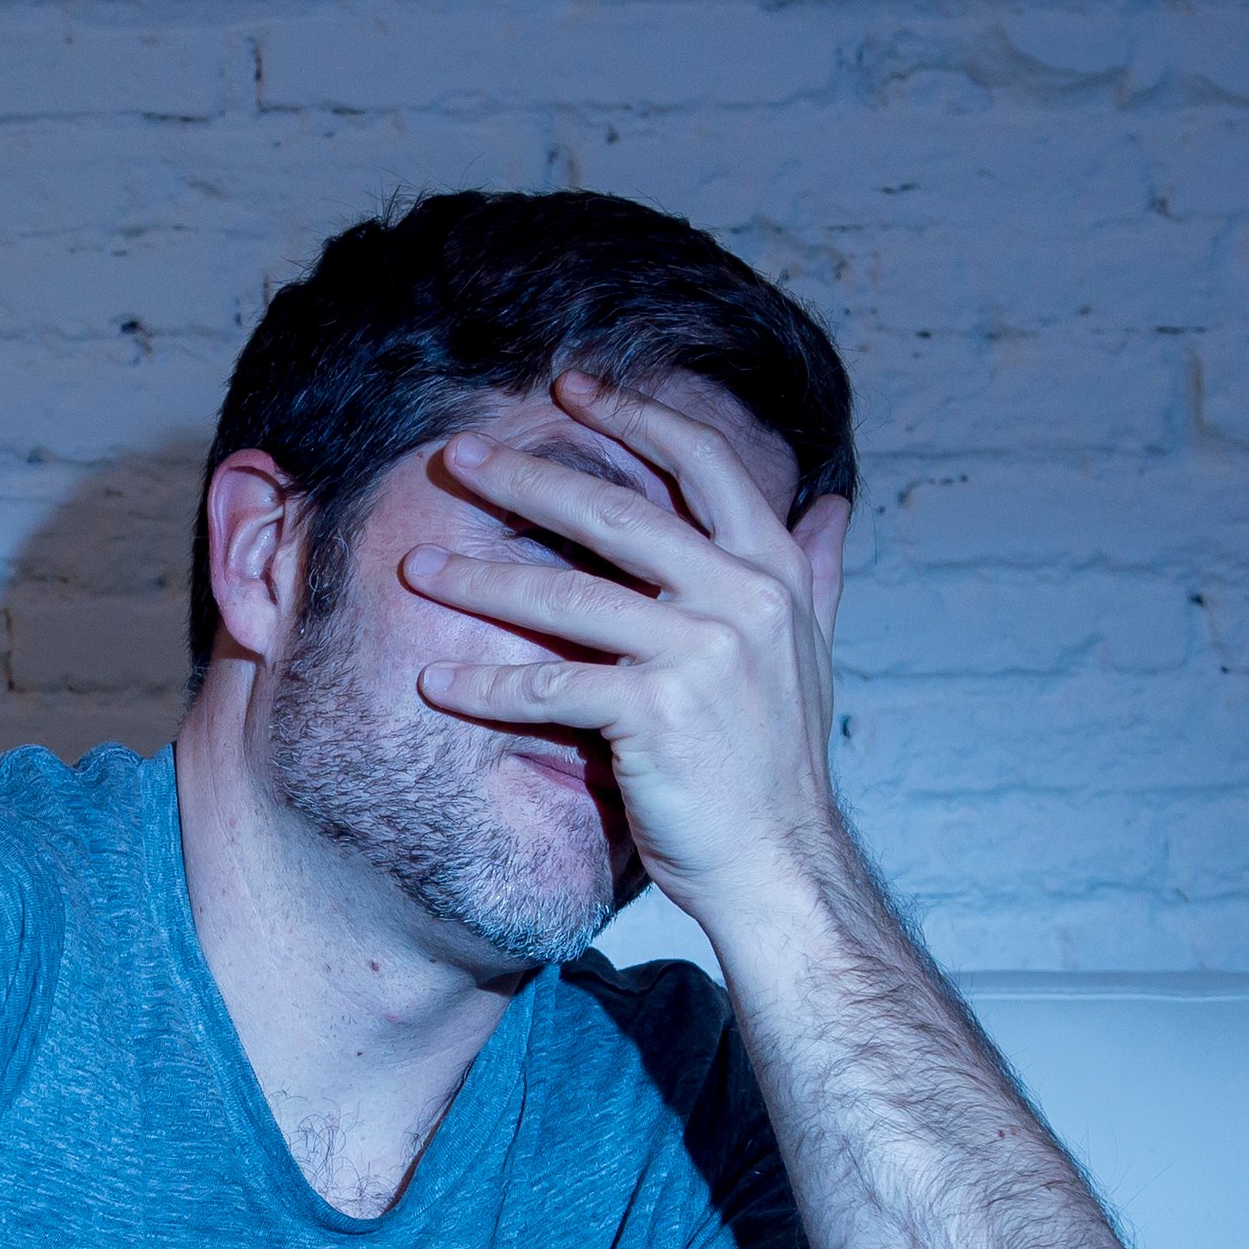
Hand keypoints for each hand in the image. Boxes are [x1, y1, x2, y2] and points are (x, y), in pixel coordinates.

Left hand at [400, 372, 851, 921]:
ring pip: (567, 597)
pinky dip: (486, 687)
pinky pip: (548, 688)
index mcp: (775, 571)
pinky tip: (435, 683)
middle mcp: (742, 598)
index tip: (571, 386)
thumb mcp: (811, 653)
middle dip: (525, 478)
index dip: (633, 416)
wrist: (779, 862)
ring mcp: (700, 653)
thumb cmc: (778, 762)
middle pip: (616, 512)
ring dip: (480, 579)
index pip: (701, 462)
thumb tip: (831, 505)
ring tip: (417, 567)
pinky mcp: (655, 714)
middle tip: (454, 455)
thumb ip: (814, 574)